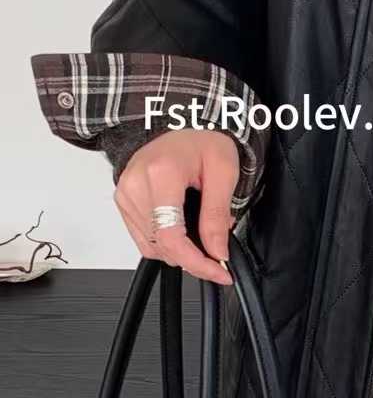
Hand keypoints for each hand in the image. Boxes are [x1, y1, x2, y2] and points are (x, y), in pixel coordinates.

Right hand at [113, 130, 237, 284]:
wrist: (180, 125)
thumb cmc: (201, 142)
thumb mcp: (224, 173)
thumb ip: (217, 215)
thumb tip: (216, 251)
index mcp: (161, 173)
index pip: (171, 236)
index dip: (197, 263)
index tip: (218, 272)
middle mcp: (136, 185)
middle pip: (162, 246)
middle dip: (193, 260)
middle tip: (217, 257)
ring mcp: (126, 194)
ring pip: (153, 247)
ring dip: (180, 252)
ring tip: (201, 234)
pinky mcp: (124, 203)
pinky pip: (144, 241)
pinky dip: (166, 245)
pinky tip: (183, 232)